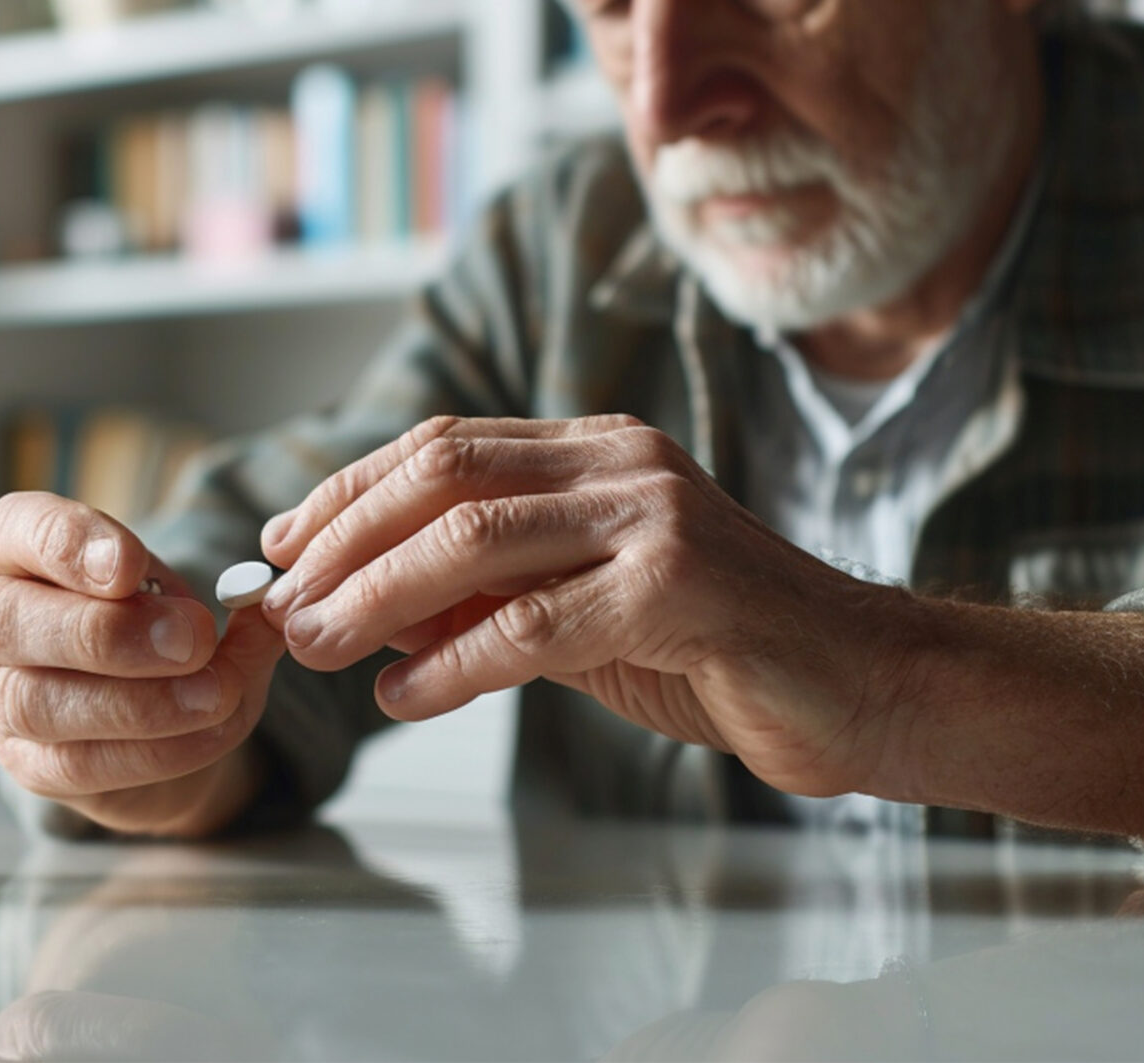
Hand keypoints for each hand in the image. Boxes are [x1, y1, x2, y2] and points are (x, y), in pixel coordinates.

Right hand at [0, 492, 283, 835]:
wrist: (153, 716)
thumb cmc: (155, 628)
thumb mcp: (189, 596)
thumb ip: (229, 601)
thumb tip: (265, 610)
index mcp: (14, 552)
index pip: (16, 528)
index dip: (67, 544)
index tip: (128, 565)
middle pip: (7, 621)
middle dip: (105, 632)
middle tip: (192, 637)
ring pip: (35, 702)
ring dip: (137, 701)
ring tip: (214, 693)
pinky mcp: (25, 764)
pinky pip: (72, 765)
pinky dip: (149, 751)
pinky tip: (205, 731)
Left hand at [257, 415, 926, 799]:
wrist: (862, 686)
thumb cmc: (720, 653)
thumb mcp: (586, 613)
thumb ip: (493, 597)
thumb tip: (368, 611)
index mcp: (599, 450)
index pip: (444, 446)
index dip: (350, 492)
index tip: (281, 545)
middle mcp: (623, 463)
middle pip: (443, 478)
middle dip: (346, 542)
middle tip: (282, 608)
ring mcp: (655, 519)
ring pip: (475, 539)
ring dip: (376, 597)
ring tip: (317, 648)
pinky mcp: (678, 590)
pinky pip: (534, 625)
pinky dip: (452, 663)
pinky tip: (404, 697)